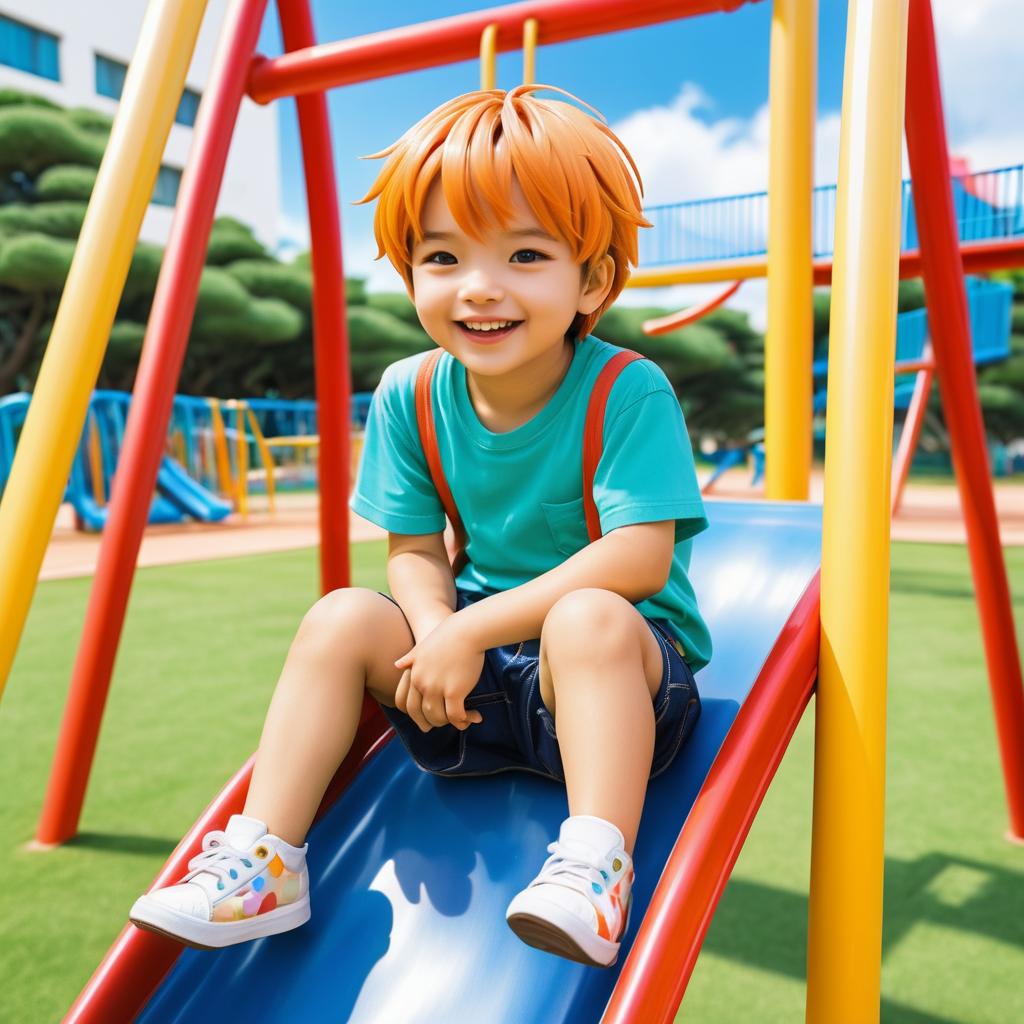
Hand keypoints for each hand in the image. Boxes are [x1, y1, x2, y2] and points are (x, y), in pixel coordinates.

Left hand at [394, 616, 484, 732]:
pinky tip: (474, 716)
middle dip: (436, 722)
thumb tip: (397, 665)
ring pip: (439, 718)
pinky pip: (456, 715)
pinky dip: (464, 720)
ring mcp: (437, 689)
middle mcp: (421, 684)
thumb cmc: (447, 636)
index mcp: (412, 676)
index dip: (418, 716)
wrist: (466, 630)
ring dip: (451, 723)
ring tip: (464, 719)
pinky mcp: (454, 692)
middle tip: (448, 722)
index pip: (406, 706)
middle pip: (423, 715)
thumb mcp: (422, 647)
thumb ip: (409, 659)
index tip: (430, 718)